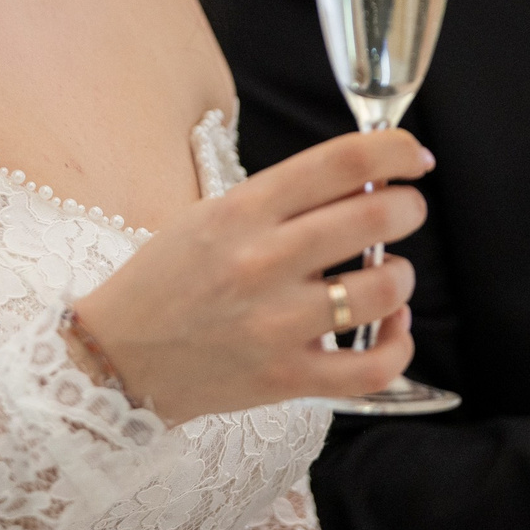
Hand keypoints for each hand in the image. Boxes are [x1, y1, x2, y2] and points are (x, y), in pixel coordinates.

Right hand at [70, 129, 431, 422]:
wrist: (117, 357)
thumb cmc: (168, 280)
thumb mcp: (211, 214)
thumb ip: (283, 198)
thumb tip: (366, 181)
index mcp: (242, 210)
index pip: (343, 162)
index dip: (396, 151)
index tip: (412, 158)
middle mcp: (262, 262)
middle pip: (376, 217)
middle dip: (408, 208)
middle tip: (404, 211)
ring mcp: (276, 324)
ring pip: (384, 290)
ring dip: (400, 275)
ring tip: (385, 274)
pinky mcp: (286, 378)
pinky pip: (373, 367)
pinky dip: (397, 344)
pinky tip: (389, 326)